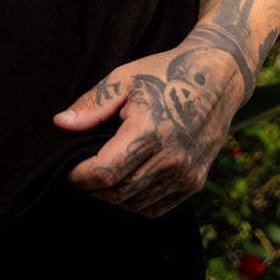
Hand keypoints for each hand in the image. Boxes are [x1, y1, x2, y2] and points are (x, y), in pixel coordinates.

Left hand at [54, 43, 241, 216]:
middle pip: (117, 192)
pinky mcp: (195, 182)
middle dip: (92, 187)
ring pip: (135, 202)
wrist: (218, 77)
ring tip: (102, 175)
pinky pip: (157, 207)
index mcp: (149, 129)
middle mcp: (171, 157)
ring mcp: (186, 173)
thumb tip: (61, 124)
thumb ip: (93, 104)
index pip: (104, 171)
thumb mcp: (125, 78)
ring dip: (112, 195)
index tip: (67, 169)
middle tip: (81, 171)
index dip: (78, 176)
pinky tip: (127, 182)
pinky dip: (136, 201)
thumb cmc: (166, 72)